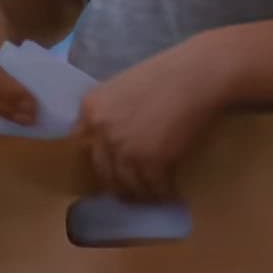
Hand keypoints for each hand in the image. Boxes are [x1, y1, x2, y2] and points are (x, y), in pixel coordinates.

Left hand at [75, 33, 235, 201]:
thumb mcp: (120, 89)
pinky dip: (162, 192)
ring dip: (141, 193)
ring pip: (128, 184)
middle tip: (129, 192)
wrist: (193, 77)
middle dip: (117, 185)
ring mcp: (124, 147)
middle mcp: (100, 130)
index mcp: (89, 108)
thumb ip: (108, 113)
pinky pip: (154, 186)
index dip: (95, 158)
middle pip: (102, 170)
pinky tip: (170, 194)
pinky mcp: (151, 160)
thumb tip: (109, 138)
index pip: (79, 144)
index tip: (106, 169)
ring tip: (152, 196)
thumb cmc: (163, 76)